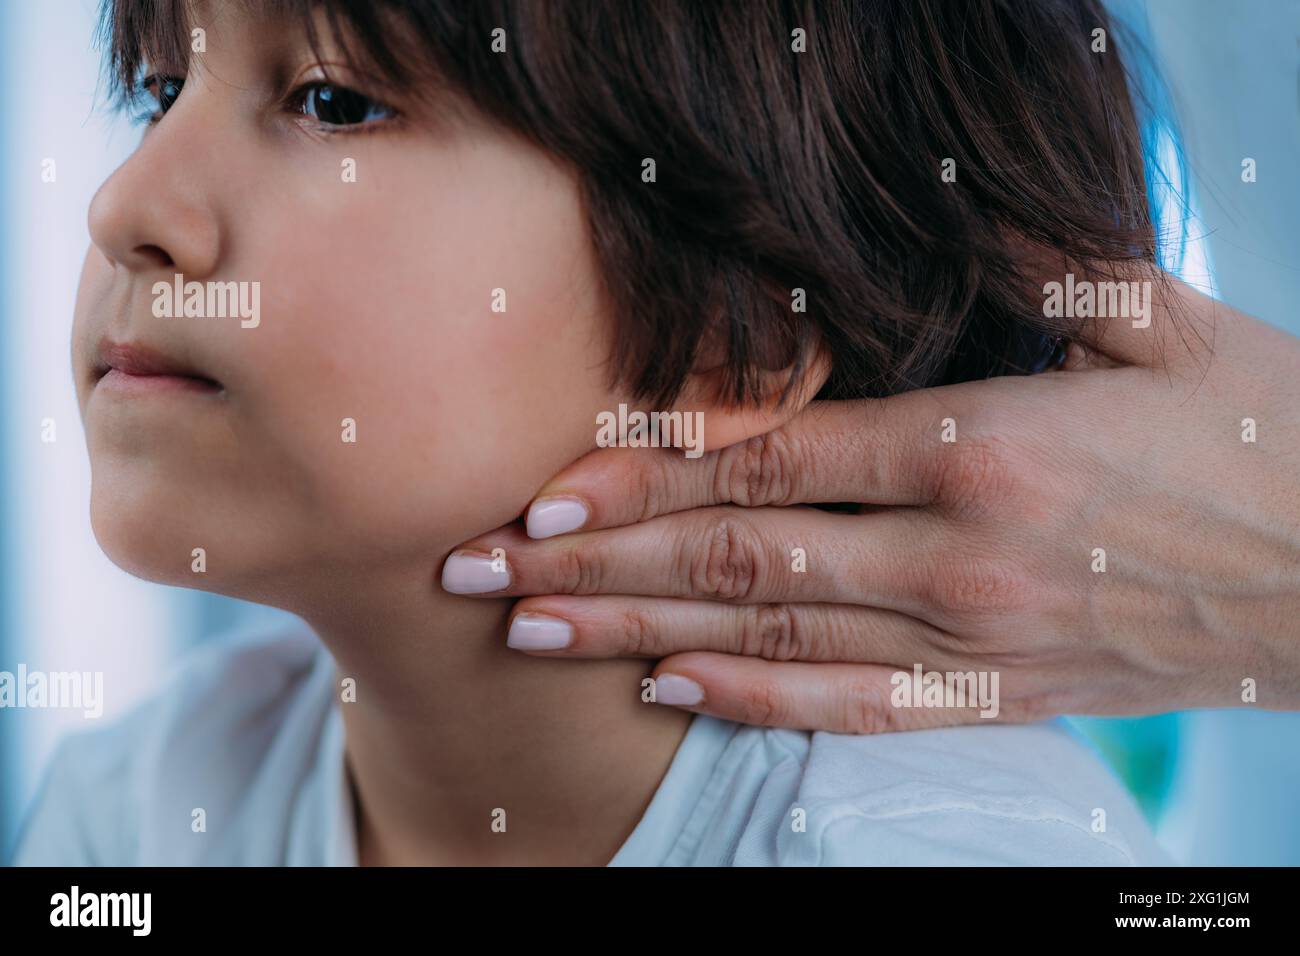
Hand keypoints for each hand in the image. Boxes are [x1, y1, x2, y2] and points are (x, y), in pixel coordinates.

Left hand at [443, 280, 1299, 731]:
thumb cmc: (1262, 432)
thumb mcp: (1158, 318)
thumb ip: (1037, 268)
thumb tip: (949, 206)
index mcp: (985, 445)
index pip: (770, 465)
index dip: (645, 480)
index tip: (545, 491)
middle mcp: (958, 553)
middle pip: (737, 560)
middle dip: (594, 564)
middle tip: (480, 568)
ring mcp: (973, 635)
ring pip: (770, 640)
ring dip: (636, 637)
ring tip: (530, 632)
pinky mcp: (1000, 694)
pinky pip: (853, 709)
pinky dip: (753, 706)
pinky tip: (666, 694)